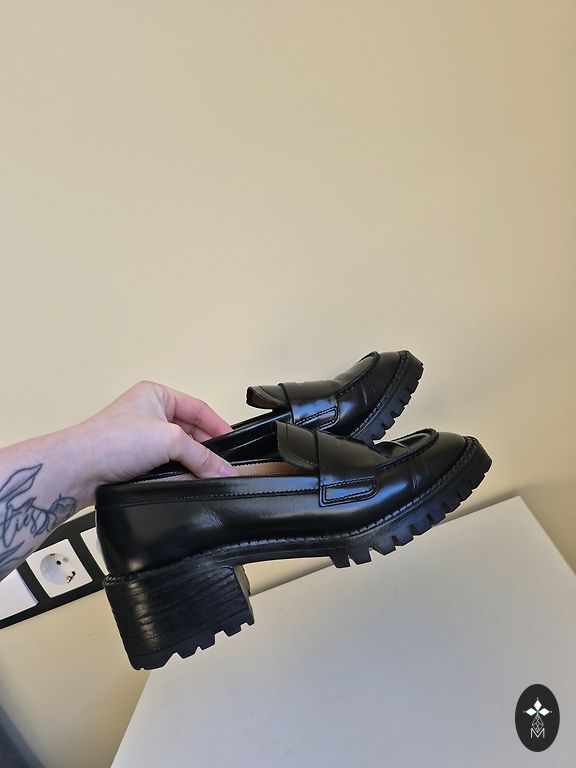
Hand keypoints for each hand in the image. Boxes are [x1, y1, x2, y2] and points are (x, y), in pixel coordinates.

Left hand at [77, 380, 236, 486]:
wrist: (78, 469)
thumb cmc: (111, 441)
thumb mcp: (169, 440)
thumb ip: (201, 456)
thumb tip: (224, 471)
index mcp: (157, 394)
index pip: (199, 409)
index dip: (218, 427)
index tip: (234, 446)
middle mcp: (148, 412)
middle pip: (190, 430)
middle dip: (206, 448)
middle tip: (222, 466)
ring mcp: (140, 436)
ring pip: (178, 449)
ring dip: (190, 461)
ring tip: (206, 475)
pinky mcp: (134, 459)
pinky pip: (165, 463)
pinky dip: (177, 471)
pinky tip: (185, 480)